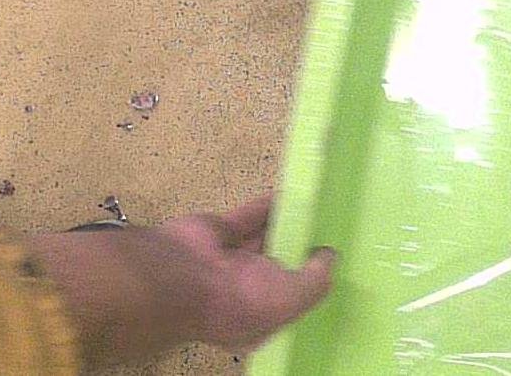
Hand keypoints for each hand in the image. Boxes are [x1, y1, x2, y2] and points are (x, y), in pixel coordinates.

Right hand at [28, 195, 334, 370]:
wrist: (177, 274)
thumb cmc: (237, 298)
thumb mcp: (290, 299)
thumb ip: (316, 280)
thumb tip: (329, 257)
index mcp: (257, 317)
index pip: (289, 302)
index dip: (309, 285)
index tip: (332, 265)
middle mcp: (243, 290)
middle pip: (278, 267)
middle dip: (300, 251)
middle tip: (330, 228)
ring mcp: (230, 260)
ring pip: (266, 238)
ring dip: (288, 224)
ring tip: (318, 207)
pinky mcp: (221, 231)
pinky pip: (251, 216)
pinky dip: (270, 204)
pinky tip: (293, 193)